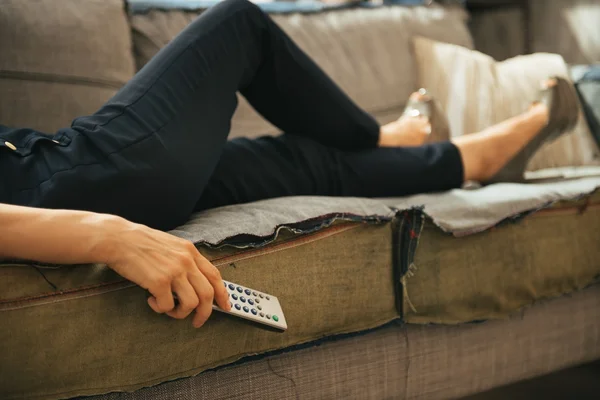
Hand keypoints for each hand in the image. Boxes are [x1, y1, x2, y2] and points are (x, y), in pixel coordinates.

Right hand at [97, 217, 229, 327]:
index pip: (215, 276)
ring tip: (167, 308)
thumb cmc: (141, 244)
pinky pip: (168, 306)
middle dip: (205, 313)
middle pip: (207, 294)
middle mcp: (186, 261)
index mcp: (190, 251)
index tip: (226, 306)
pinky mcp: (159, 282)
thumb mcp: (171, 245)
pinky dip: (160, 308)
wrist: (118, 239)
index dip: (222, 293)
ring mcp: (174, 271)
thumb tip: (196, 284)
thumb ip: (185, 261)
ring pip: (191, 304)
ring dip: (180, 313)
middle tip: (197, 322)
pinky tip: (151, 300)